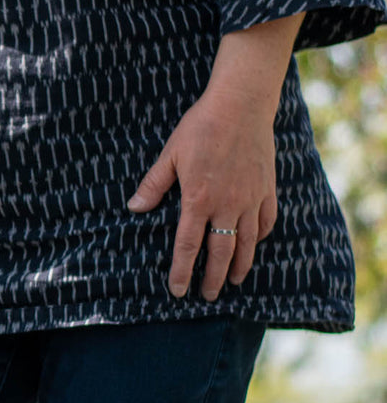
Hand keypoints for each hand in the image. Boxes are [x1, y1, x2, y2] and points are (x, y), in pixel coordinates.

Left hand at [128, 84, 277, 301]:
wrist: (241, 105)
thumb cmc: (200, 128)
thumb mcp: (169, 155)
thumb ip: (153, 185)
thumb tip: (134, 208)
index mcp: (199, 199)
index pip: (189, 246)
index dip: (183, 271)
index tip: (178, 290)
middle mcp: (227, 205)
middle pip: (221, 252)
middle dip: (212, 278)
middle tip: (207, 297)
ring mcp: (251, 198)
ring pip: (247, 242)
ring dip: (239, 265)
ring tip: (232, 281)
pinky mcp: (267, 188)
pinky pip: (266, 221)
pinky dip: (259, 237)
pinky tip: (253, 245)